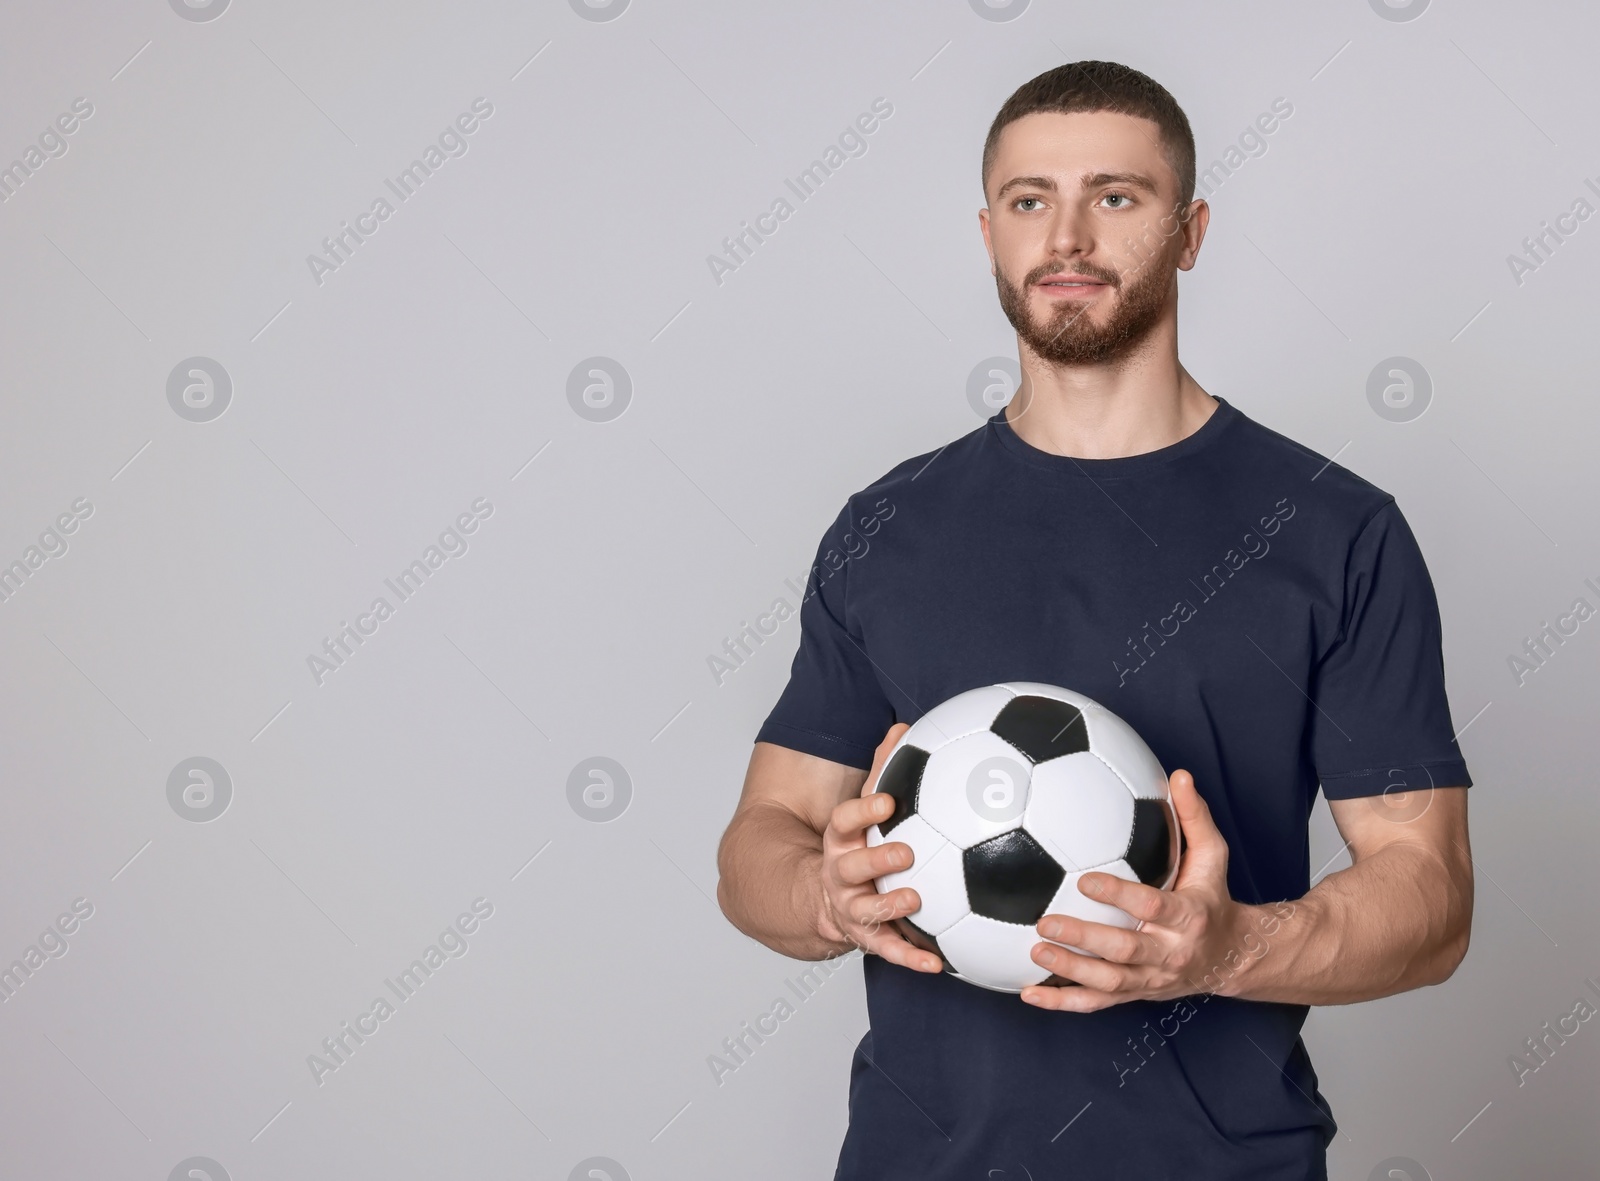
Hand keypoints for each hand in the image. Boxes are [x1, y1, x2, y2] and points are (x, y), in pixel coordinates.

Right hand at [817, 723, 941, 972]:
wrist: (822, 898)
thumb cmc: (857, 845)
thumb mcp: (862, 810)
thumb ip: (881, 770)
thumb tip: (901, 726)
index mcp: (840, 840)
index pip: (843, 822)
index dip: (863, 812)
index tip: (886, 802)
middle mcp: (841, 874)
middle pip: (852, 867)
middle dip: (876, 859)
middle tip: (906, 853)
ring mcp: (851, 908)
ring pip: (867, 909)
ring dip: (891, 906)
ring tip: (916, 902)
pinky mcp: (867, 937)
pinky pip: (888, 950)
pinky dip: (910, 958)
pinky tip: (937, 964)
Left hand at [1019, 768, 1247, 1010]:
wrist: (1231, 958)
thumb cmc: (1213, 900)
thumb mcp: (1214, 859)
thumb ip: (1194, 817)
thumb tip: (1178, 774)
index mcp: (1187, 916)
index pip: (1151, 906)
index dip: (1118, 895)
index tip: (1085, 880)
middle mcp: (1169, 952)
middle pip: (1125, 950)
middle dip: (1084, 939)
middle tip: (1045, 921)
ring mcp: (1150, 979)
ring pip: (1108, 982)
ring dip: (1069, 970)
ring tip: (1035, 951)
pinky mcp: (1134, 996)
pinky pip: (1096, 1005)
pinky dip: (1062, 1002)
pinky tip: (1029, 993)